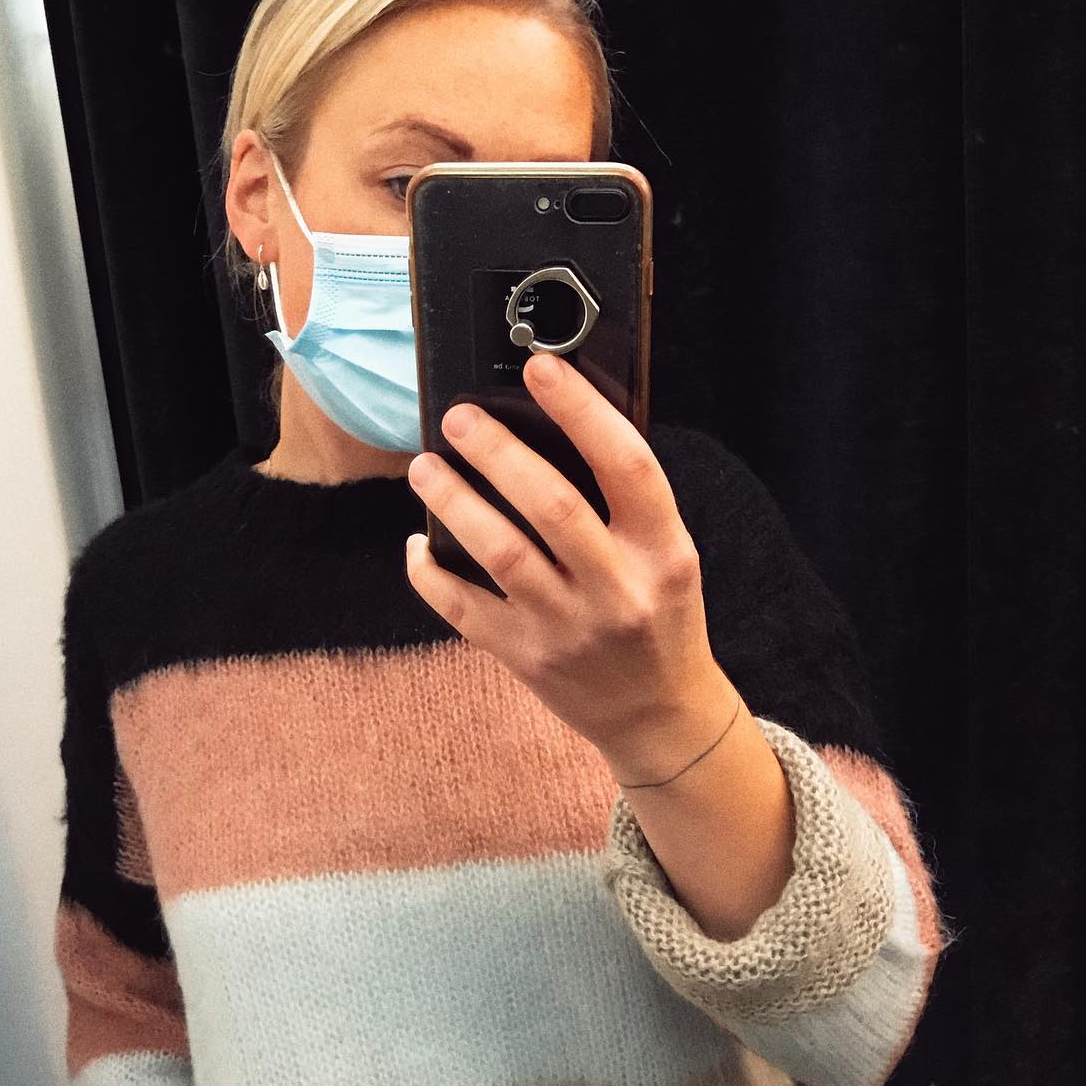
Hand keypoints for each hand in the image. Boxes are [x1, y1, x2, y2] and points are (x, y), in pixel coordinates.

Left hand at [404, 352, 725, 779]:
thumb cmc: (658, 619)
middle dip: (496, 451)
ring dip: (454, 501)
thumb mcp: (667, 559)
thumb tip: (551, 429)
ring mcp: (569, 629)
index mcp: (664, 553)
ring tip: (425, 468)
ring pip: (500, 552)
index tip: (540, 369)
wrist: (657, 717)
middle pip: (551, 504)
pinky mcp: (526, 658)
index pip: (627, 465)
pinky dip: (430, 573)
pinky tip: (418, 546)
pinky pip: (462, 608)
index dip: (581, 410)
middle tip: (459, 418)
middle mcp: (619, 591)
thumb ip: (623, 506)